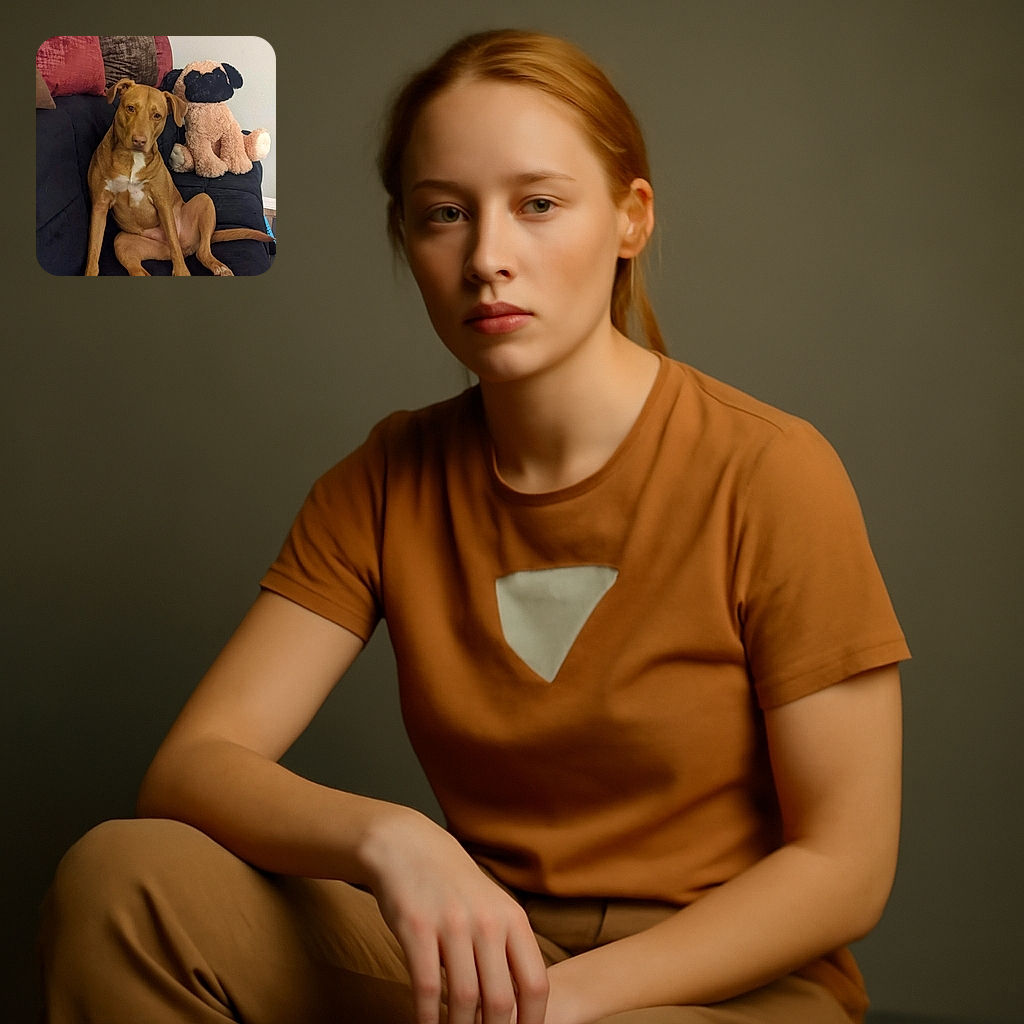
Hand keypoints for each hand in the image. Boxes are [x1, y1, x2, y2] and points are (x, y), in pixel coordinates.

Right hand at [361, 807, 548, 1023]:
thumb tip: (519, 1005)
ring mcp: (452, 924)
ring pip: (464, 998)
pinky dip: (427, 1016)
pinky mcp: (417, 928)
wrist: (410, 848)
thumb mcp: (493, 909)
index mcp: (513, 919)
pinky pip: (426, 986)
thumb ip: (507, 950)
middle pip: (501, 999)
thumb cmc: (455, 886)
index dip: (532, 1021)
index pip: (535, 983)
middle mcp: (487, 922)